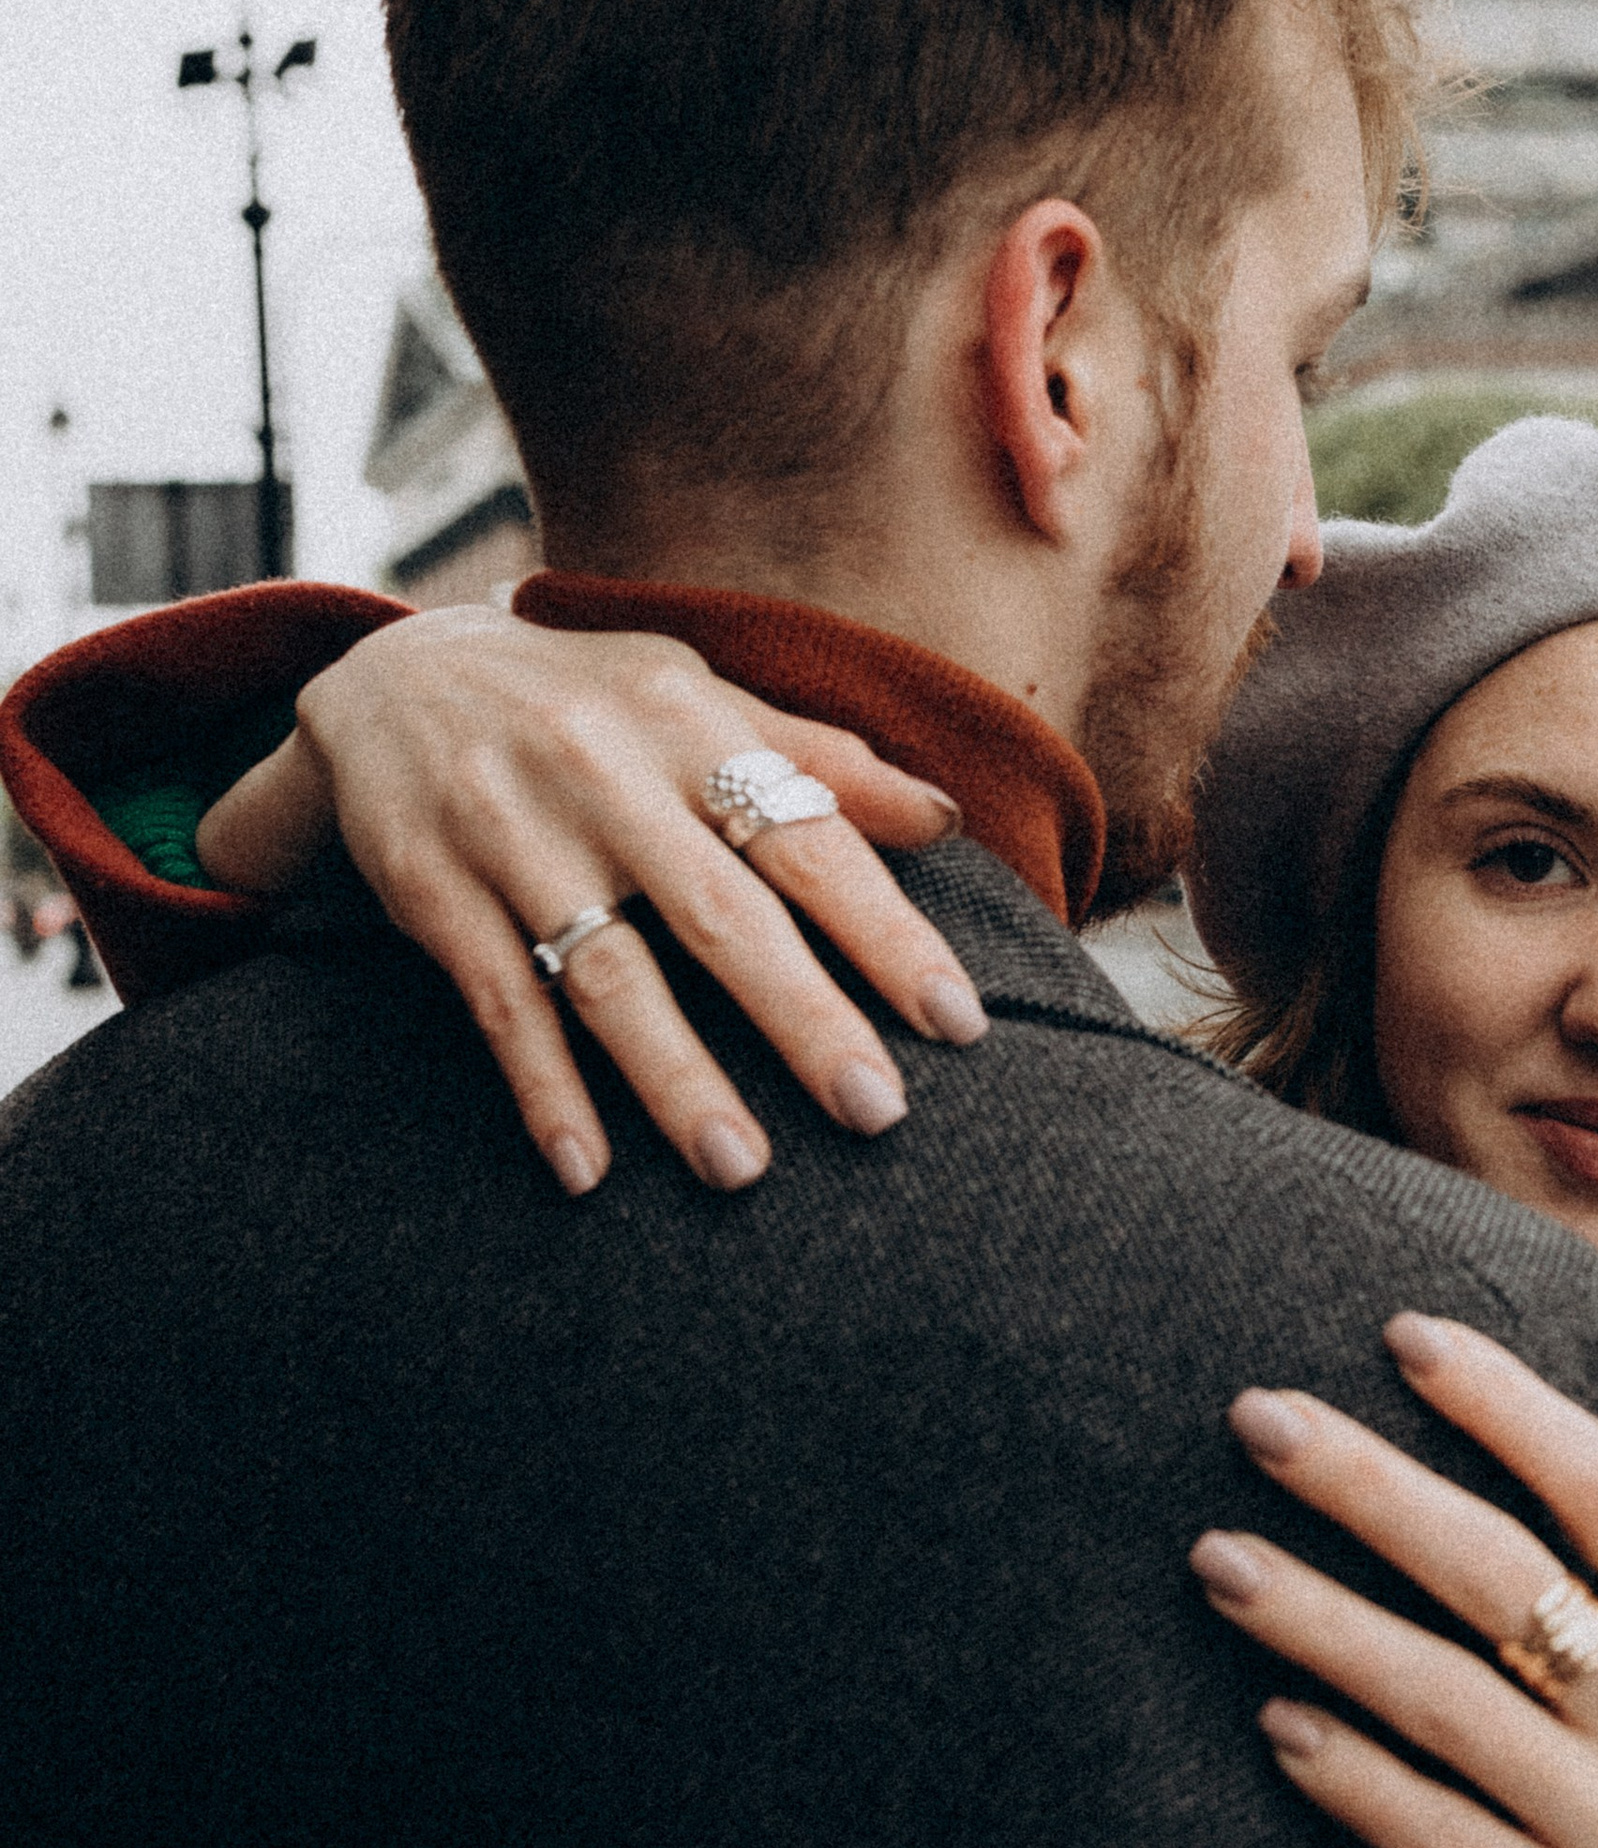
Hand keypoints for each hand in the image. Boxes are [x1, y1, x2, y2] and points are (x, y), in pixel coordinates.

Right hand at [197, 606, 989, 1197]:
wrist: (391, 677)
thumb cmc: (587, 699)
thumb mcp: (695, 696)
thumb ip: (815, 757)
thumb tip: (947, 817)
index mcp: (686, 721)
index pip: (808, 836)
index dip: (886, 930)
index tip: (957, 1021)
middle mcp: (602, 773)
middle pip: (719, 913)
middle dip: (803, 1017)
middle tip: (876, 1111)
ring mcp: (512, 835)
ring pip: (607, 973)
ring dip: (675, 1077)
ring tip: (740, 1167)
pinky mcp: (434, 892)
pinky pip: (500, 1005)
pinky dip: (543, 1089)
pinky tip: (584, 1170)